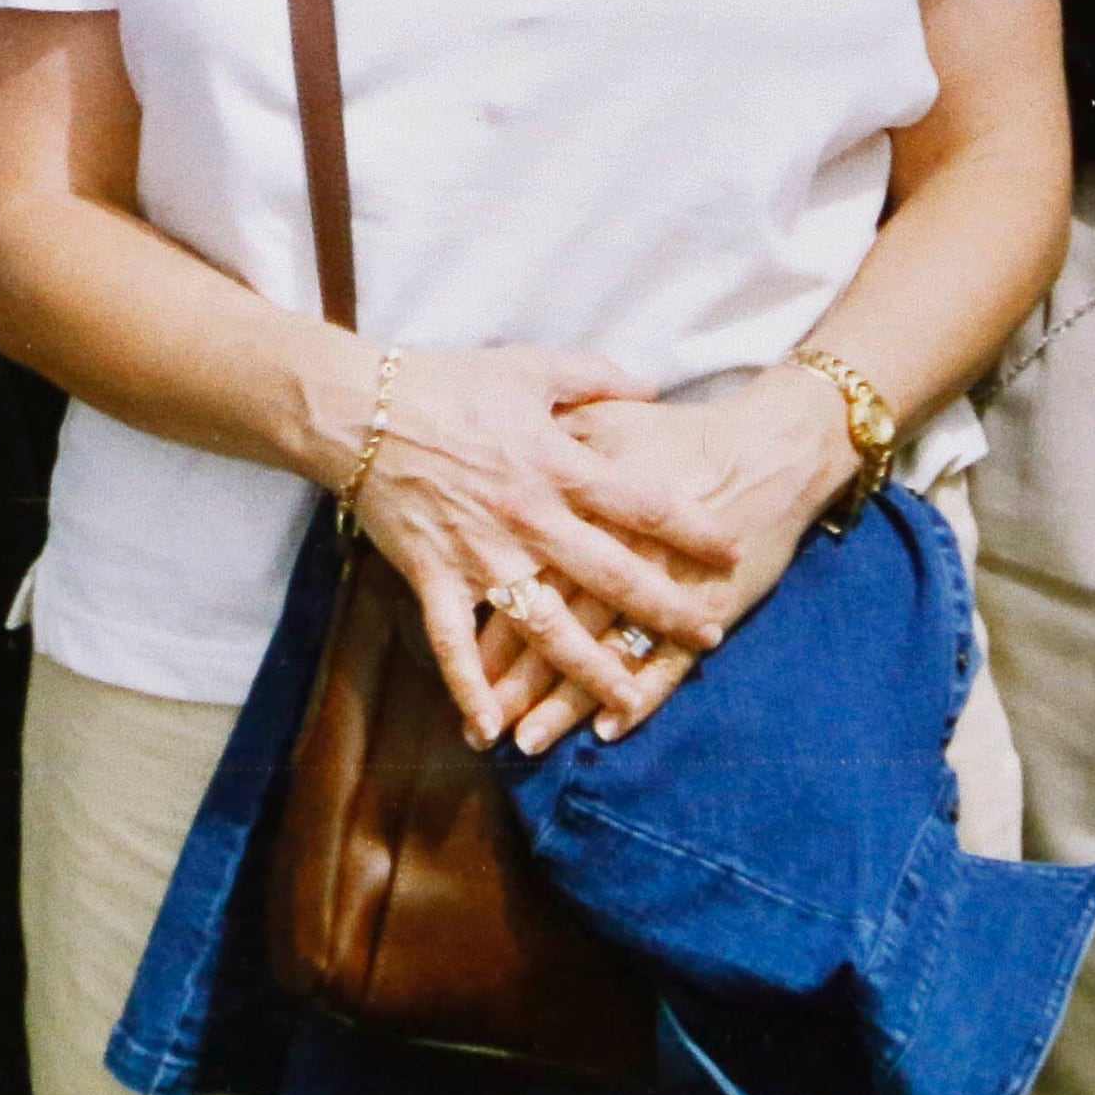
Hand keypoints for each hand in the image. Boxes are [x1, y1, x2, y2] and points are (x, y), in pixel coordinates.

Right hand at [347, 344, 742, 748]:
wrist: (363, 409)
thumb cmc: (449, 382)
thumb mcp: (533, 366)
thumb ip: (598, 377)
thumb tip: (651, 388)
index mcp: (557, 463)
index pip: (640, 501)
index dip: (690, 528)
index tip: (731, 550)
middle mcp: (528, 517)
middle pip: (609, 573)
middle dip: (663, 608)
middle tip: (709, 635)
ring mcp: (481, 554)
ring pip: (546, 623)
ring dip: (586, 666)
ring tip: (627, 701)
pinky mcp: (435, 577)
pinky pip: (454, 643)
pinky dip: (469, 688)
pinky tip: (492, 729)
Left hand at [477, 366, 857, 755]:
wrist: (772, 445)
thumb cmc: (682, 432)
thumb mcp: (605, 417)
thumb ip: (550, 437)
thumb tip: (498, 453)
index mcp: (586, 504)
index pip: (526, 575)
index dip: (489, 623)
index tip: (459, 660)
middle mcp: (617, 550)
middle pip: (556, 623)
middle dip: (516, 679)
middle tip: (474, 726)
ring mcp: (664, 584)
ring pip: (603, 653)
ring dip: (563, 702)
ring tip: (528, 742)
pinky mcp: (709, 606)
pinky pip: (668, 661)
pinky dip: (641, 697)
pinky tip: (608, 730)